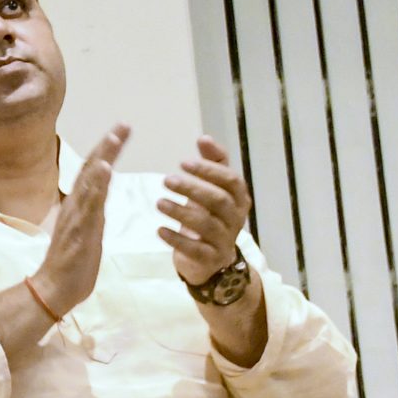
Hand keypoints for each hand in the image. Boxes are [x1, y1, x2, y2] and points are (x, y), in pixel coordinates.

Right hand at [31, 125, 128, 316]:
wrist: (54, 289)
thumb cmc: (71, 267)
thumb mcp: (87, 234)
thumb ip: (92, 215)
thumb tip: (98, 201)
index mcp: (80, 208)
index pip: (93, 173)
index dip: (106, 151)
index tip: (121, 131)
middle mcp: (76, 207)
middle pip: (91, 169)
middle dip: (108, 145)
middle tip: (124, 124)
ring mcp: (77, 217)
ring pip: (90, 181)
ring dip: (103, 156)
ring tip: (115, 136)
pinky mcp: (80, 229)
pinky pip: (89, 203)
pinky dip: (97, 183)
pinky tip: (105, 168)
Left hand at [158, 135, 252, 285]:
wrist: (210, 259)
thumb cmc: (210, 216)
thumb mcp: (213, 189)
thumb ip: (212, 163)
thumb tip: (204, 137)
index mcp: (239, 198)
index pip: (230, 180)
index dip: (208, 170)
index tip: (183, 162)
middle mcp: (236, 219)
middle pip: (219, 201)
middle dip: (193, 189)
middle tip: (166, 180)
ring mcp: (224, 240)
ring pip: (207, 225)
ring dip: (181, 212)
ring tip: (159, 203)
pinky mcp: (210, 258)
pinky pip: (195, 250)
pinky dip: (176, 240)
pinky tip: (159, 230)